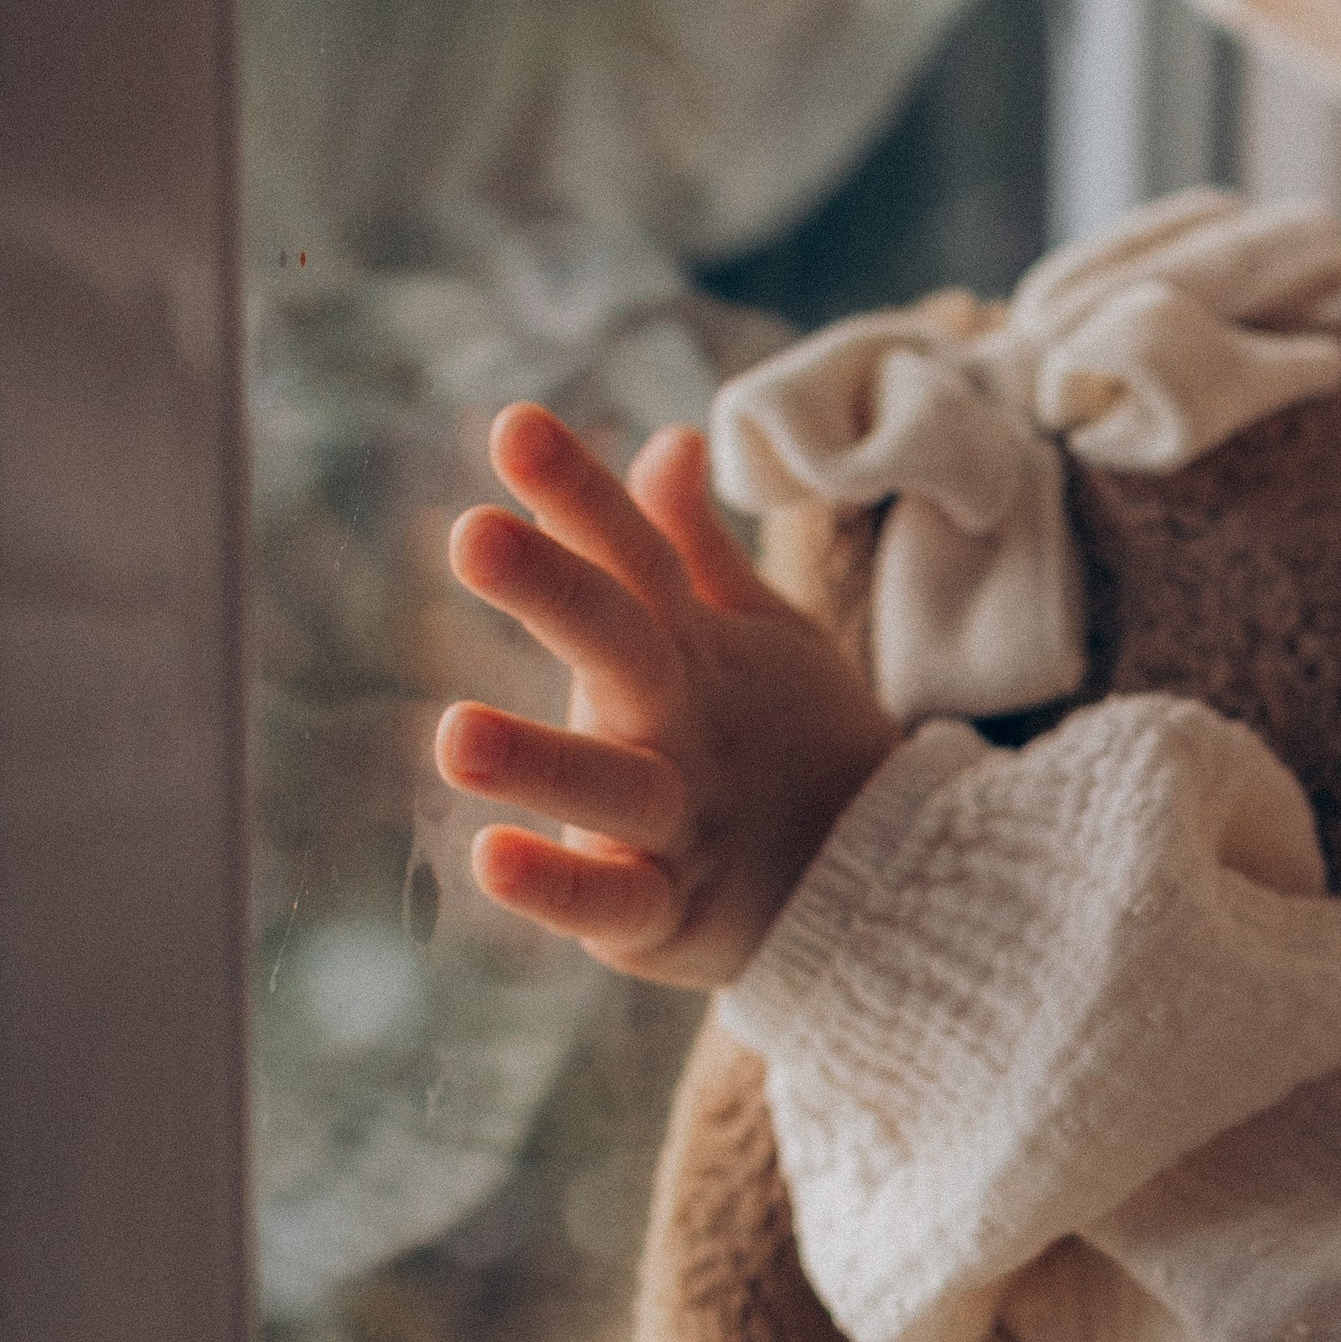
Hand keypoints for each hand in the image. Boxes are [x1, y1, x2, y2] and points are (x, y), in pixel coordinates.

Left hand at [435, 403, 900, 990]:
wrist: (885, 881)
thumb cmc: (788, 740)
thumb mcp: (754, 633)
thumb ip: (687, 545)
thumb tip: (668, 436)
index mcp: (697, 648)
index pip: (635, 555)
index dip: (579, 492)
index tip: (514, 425)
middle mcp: (686, 724)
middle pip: (623, 646)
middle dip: (553, 589)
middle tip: (473, 536)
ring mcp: (685, 821)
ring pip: (614, 787)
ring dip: (540, 762)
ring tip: (454, 733)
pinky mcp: (671, 916)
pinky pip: (615, 904)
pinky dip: (559, 888)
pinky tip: (490, 858)